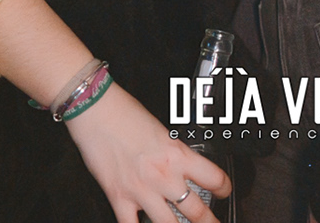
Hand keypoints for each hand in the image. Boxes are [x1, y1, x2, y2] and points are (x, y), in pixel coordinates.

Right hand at [64, 82, 228, 222]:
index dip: (224, 189)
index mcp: (177, 154)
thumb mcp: (160, 129)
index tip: (223, 192)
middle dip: (208, 222)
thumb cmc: (123, 112)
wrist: (96, 109)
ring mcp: (142, 190)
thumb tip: (178, 163)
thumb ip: (171, 150)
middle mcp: (163, 175)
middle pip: (196, 211)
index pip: (214, 178)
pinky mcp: (119, 197)